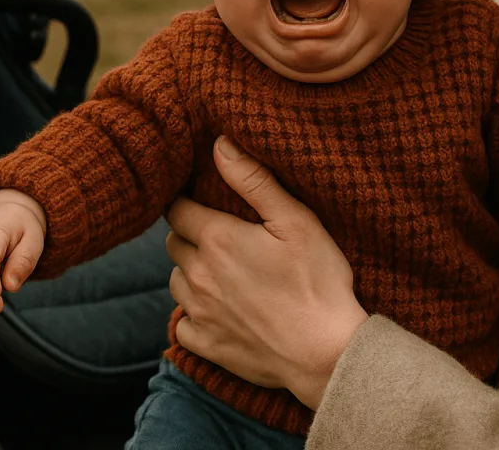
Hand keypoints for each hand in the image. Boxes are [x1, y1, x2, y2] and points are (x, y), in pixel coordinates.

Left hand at [165, 137, 367, 410]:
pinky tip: (221, 310)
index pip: (176, 208)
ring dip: (191, 273)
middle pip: (173, 242)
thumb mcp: (295, 220)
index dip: (185, 201)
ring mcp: (199, 312)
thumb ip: (253, 180)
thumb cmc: (317, 282)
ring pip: (176, 280)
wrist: (325, 353)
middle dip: (190, 235)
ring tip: (223, 273)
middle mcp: (198, 274)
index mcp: (217, 238)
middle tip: (221, 236)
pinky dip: (195, 314)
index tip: (199, 201)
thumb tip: (219, 144)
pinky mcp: (205, 344)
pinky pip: (183, 323)